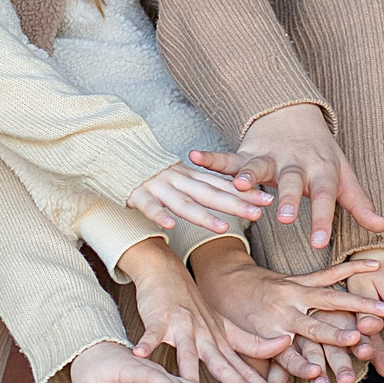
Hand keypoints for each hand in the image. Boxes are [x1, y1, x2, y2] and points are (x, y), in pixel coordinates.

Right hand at [116, 238, 288, 382]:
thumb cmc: (193, 304)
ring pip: (188, 354)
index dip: (261, 382)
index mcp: (221, 339)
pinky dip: (146, 344)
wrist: (166, 271)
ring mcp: (183, 327)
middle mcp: (205, 335)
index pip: (245, 364)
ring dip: (190, 373)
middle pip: (223, 364)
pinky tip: (140, 354)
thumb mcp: (222, 325)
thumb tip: (283, 346)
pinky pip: (152, 334)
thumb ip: (247, 343)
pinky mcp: (160, 319)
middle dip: (239, 382)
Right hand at [124, 160, 270, 234]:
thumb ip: (203, 185)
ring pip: (183, 202)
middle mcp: (178, 179)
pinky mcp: (137, 194)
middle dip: (235, 204)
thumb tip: (234, 195)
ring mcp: (158, 186)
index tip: (267, 200)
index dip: (245, 192)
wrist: (115, 154)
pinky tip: (171, 227)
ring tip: (223, 228)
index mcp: (190, 175)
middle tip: (258, 214)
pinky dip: (159, 215)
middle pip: (210, 193)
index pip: (222, 184)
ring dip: (204, 216)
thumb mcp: (181, 176)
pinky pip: (148, 206)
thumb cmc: (152, 172)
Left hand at [188, 239, 383, 382]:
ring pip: (329, 299)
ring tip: (383, 311)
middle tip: (357, 342)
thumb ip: (267, 376)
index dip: (300, 367)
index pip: (287, 357)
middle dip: (336, 336)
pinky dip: (352, 270)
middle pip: (314, 328)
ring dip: (357, 304)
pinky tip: (375, 265)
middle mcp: (284, 314)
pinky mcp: (301, 279)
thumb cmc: (234, 322)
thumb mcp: (243, 350)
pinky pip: (329, 274)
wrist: (224, 282)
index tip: (316, 375)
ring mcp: (293, 293)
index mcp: (268, 335)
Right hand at [191, 102, 383, 250]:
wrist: (295, 113)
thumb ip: (359, 203)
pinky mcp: (247, 152)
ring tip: (241, 187)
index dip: (322, 218)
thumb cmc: (322, 153)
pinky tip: (194, 157)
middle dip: (287, 199)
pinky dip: (212, 157)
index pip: (325, 197)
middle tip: (281, 219)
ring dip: (249, 176)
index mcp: (321, 171)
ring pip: (259, 167)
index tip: (319, 242)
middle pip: (292, 182)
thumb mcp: (343, 175)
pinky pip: (228, 156)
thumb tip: (382, 226)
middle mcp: (295, 163)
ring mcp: (269, 156)